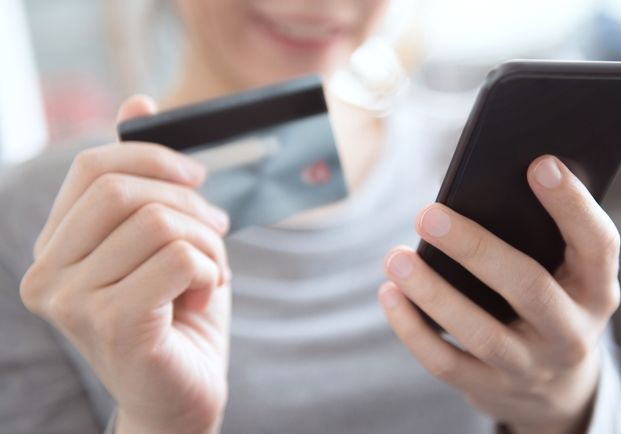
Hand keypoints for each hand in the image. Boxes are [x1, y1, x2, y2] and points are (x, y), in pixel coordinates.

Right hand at [20, 96, 231, 433]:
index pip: (93, 167)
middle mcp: (47, 274)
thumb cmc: (176, 313)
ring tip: (213, 272)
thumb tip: (138, 99)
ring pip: (160, 224)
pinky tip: (205, 296)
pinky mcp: (114, 325)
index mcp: (54, 247)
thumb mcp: (161, 240)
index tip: (197, 175)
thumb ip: (145, 177)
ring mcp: (73, 304)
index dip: (154, 156)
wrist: (181, 394)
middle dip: (190, 203)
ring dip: (207, 244)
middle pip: (126, 190)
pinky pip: (180, 259)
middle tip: (217, 229)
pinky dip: (212, 271)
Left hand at [379, 156, 620, 433]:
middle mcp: (572, 332)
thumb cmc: (553, 304)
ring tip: (396, 257)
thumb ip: (543, 236)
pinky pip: (446, 363)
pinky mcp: (492, 389)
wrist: (556, 390)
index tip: (539, 163)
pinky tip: (390, 294)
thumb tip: (482, 186)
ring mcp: (532, 367)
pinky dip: (413, 329)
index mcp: (596, 289)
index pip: (597, 244)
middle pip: (528, 288)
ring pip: (481, 333)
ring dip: (433, 293)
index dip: (572, 205)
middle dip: (476, 249)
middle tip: (428, 214)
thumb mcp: (568, 276)